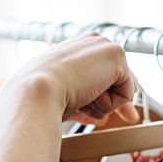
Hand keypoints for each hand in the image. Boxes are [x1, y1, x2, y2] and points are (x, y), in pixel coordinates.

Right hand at [15, 33, 139, 123]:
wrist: (36, 92)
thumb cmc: (40, 98)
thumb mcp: (68, 96)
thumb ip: (92, 101)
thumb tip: (125, 114)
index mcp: (76, 48)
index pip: (102, 74)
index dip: (104, 97)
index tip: (102, 116)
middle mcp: (91, 42)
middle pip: (118, 78)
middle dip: (114, 102)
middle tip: (107, 119)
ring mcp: (104, 46)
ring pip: (121, 88)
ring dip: (104, 103)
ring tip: (80, 99)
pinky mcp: (116, 55)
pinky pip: (127, 93)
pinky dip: (111, 103)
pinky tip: (89, 96)